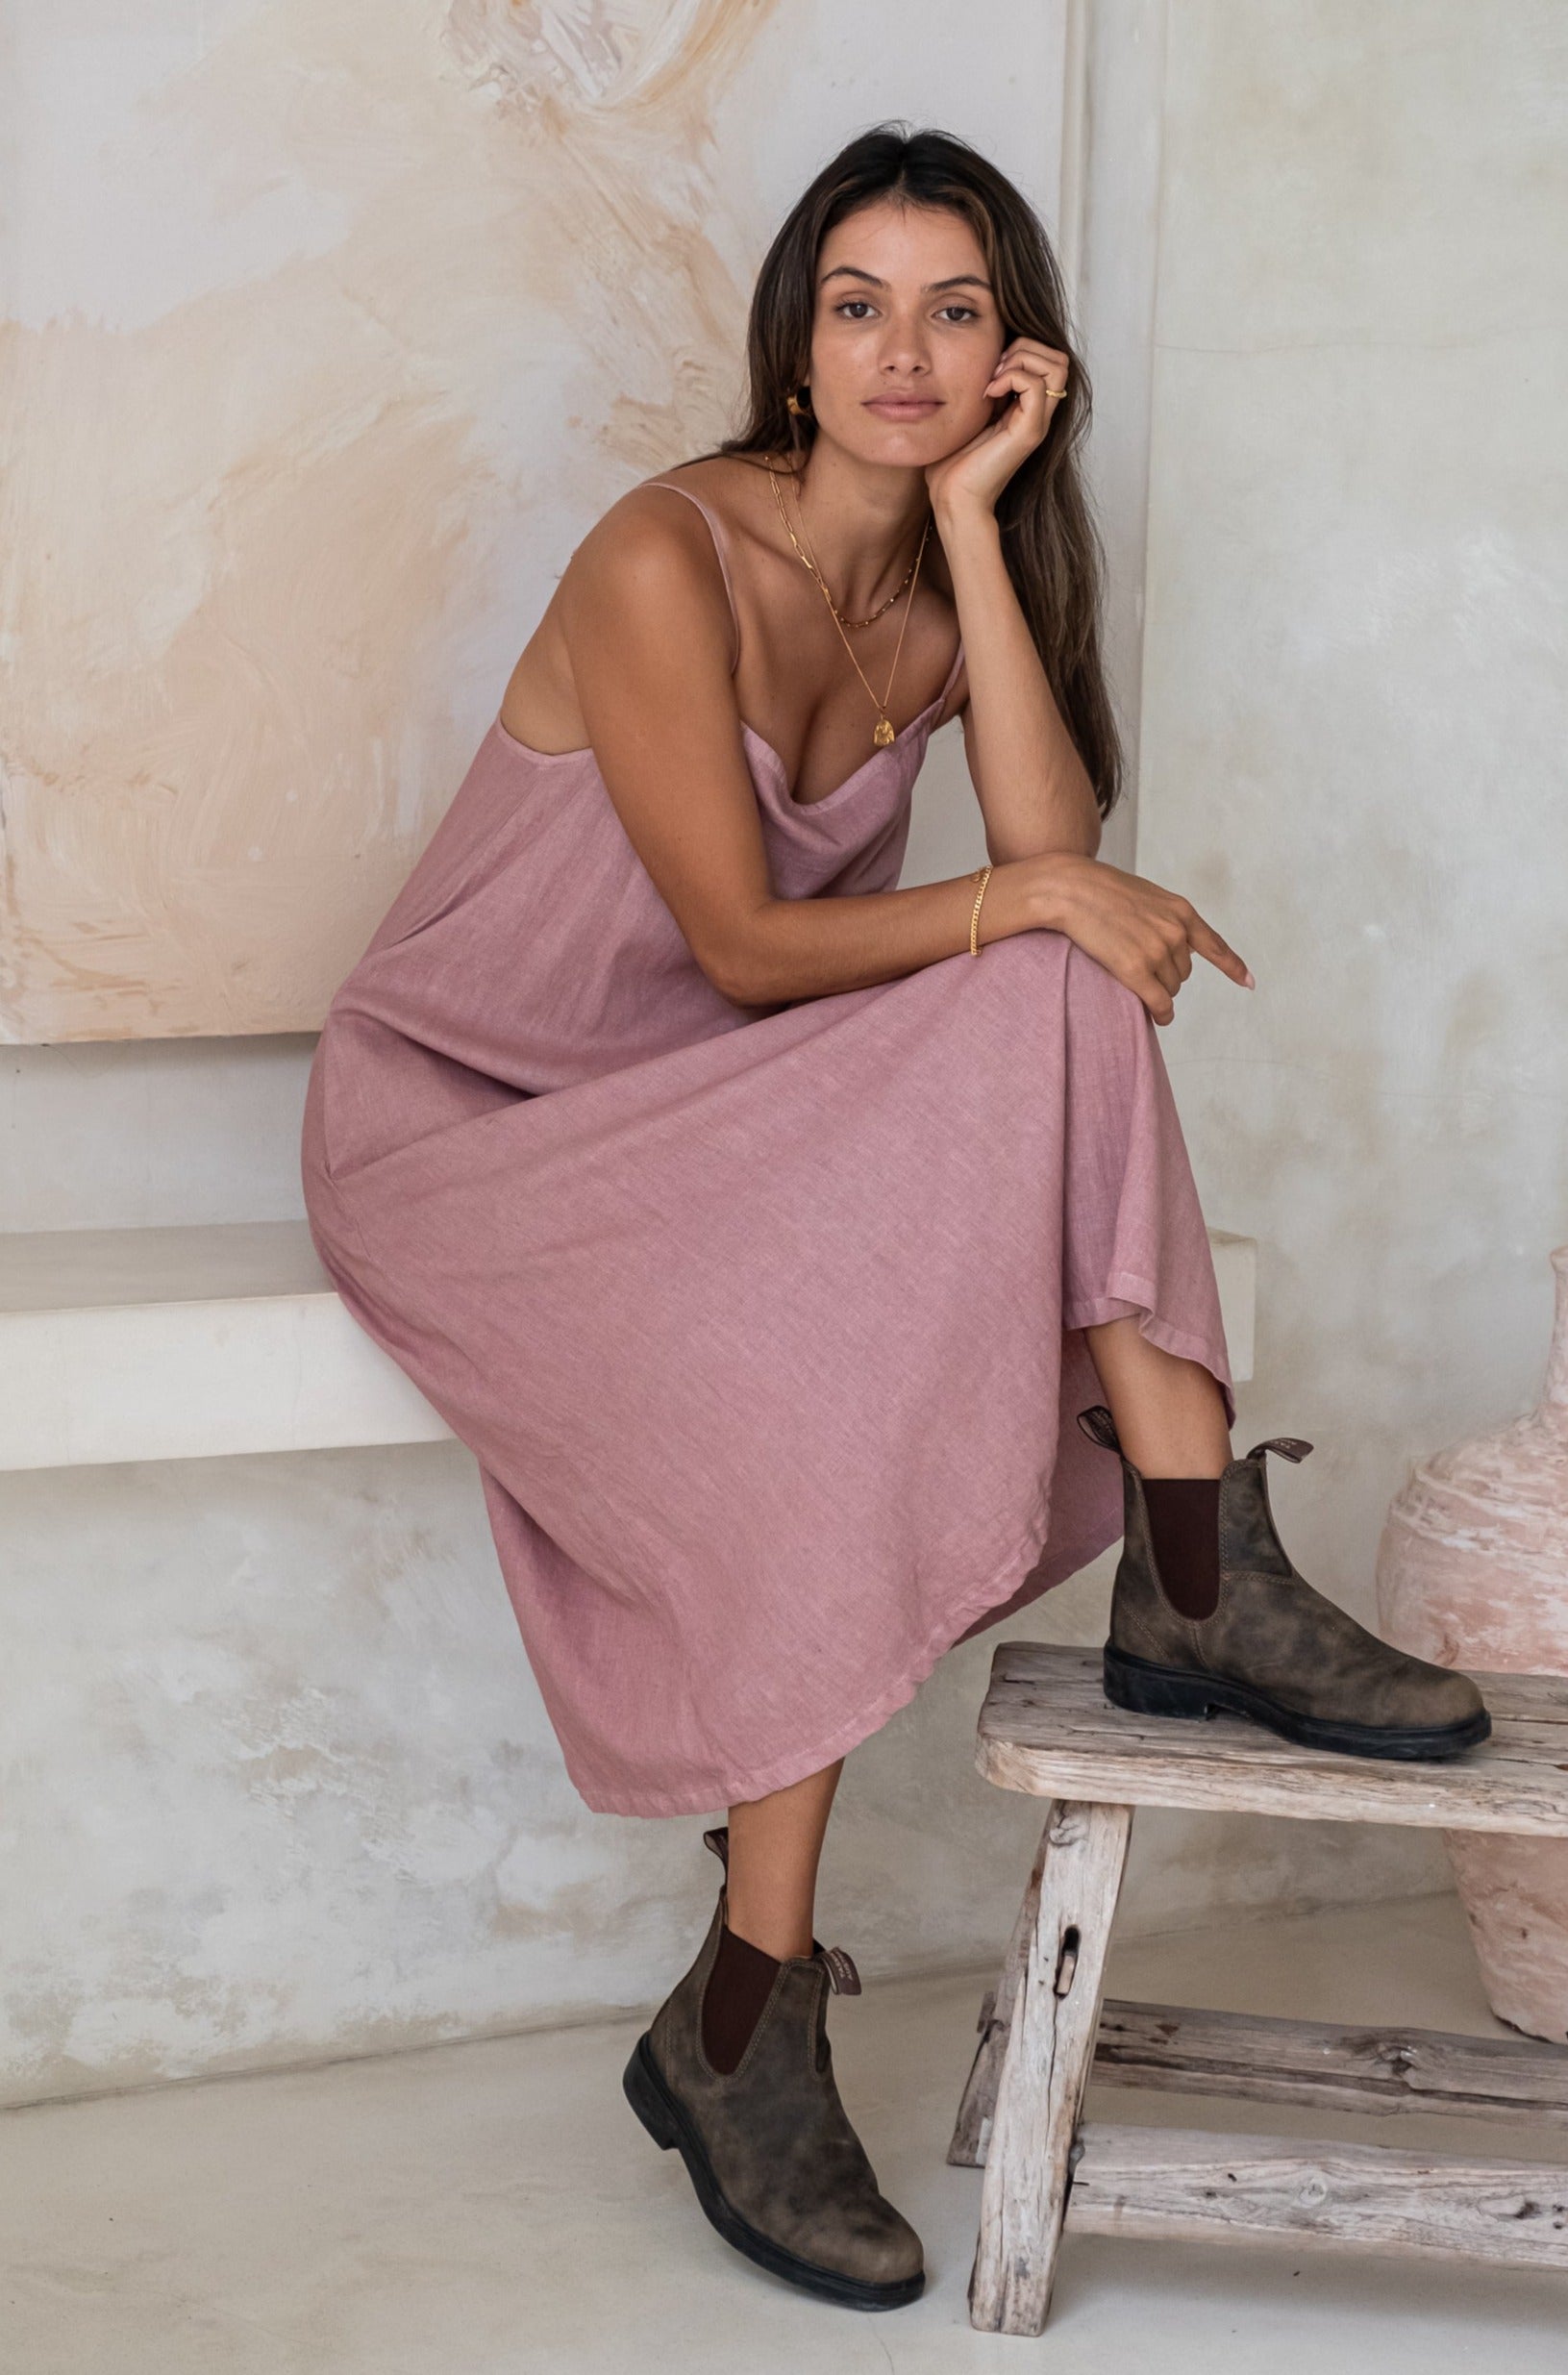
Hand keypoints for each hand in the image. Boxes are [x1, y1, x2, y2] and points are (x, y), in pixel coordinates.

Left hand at [924, 338, 1068, 518]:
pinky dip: (1010, 377)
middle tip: (994, 369)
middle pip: (1059, 357)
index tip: (991, 366)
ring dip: (1021, 360)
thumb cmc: (954, 463)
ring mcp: (1037, 423)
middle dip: (1025, 348)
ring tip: (993, 380)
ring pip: (1057, 364)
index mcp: (1027, 409)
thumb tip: (979, 359)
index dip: (1023, 349)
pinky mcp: (1028, 432)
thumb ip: (983, 388)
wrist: (954, 499)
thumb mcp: (970, 413)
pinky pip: (1034, 385)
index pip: (1049, 358)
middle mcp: (1039, 414)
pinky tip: (987, 394)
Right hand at [1033, 853, 1253, 1023]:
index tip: (1249, 983)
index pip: (1214, 946)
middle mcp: (1175, 932)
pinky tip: (1157, 1018)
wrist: (1070, 888)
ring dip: (1158, 991)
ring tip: (1133, 977)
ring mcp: (1157, 951)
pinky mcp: (1135, 969)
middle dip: (1167, 976)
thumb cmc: (1099, 889)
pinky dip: (1161, 1013)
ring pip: (1170, 988)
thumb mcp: (1145, 895)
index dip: (1233, 967)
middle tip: (1141, 967)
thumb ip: (1164, 918)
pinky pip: (1158, 1002)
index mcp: (1181, 911)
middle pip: (1184, 973)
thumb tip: (1172, 949)